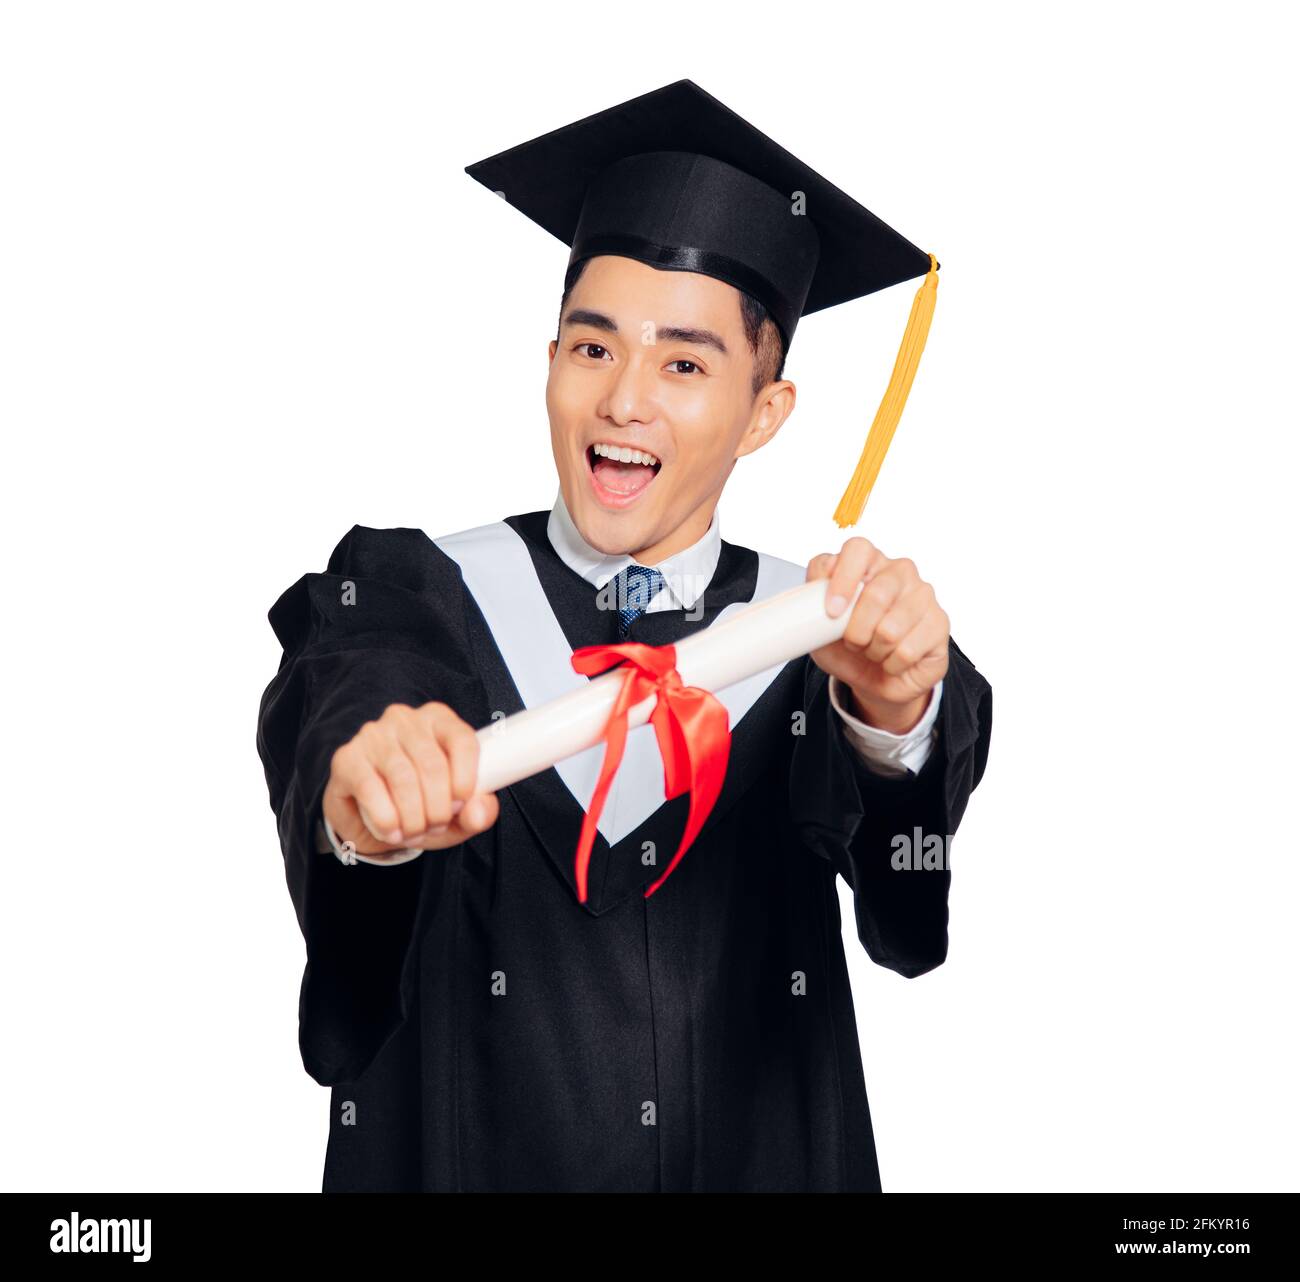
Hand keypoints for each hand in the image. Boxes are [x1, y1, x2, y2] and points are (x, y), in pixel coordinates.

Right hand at [323, 702, 499, 854]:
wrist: (371, 821)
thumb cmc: (420, 806)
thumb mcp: (457, 814)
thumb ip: (477, 812)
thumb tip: (478, 813)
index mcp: (439, 720)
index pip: (462, 739)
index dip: (466, 778)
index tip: (461, 805)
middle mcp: (405, 720)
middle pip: (432, 764)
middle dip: (438, 808)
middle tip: (435, 827)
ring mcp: (373, 735)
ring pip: (403, 779)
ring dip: (413, 817)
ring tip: (414, 832)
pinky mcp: (346, 757)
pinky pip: (370, 788)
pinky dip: (386, 818)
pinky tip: (391, 831)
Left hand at [806, 538, 948, 732]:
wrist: (878, 680)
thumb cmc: (848, 648)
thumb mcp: (818, 632)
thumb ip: (810, 613)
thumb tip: (805, 606)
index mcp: (867, 563)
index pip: (857, 550)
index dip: (842, 578)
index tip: (832, 610)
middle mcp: (898, 571)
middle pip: (876, 593)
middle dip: (856, 631)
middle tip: (852, 643)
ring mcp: (923, 595)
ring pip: (891, 628)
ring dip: (873, 651)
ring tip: (873, 651)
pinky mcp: (939, 622)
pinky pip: (907, 650)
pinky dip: (891, 665)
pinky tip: (892, 661)